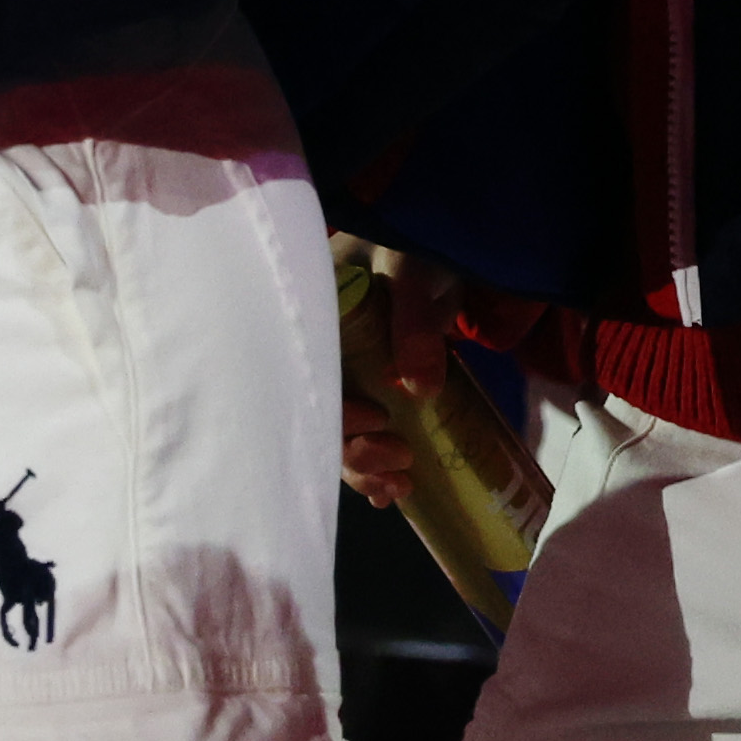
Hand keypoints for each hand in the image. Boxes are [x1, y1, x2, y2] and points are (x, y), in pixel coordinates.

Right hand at [332, 237, 461, 506]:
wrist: (436, 253)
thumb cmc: (414, 250)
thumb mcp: (412, 276)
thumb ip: (414, 324)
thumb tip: (420, 388)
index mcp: (310, 322)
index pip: (305, 380)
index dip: (335, 414)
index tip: (377, 421)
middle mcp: (317, 354)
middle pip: (319, 416)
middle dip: (356, 451)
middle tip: (402, 459)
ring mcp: (341, 375)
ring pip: (338, 433)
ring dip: (365, 466)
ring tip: (402, 484)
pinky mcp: (367, 391)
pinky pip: (361, 435)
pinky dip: (374, 468)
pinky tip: (391, 490)